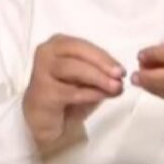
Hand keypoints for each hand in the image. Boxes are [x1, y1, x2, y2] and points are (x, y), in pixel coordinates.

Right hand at [23, 34, 124, 153]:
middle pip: (76, 51)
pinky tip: (102, 96)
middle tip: (120, 75)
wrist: (46, 119)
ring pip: (72, 68)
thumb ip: (100, 74)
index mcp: (58, 44)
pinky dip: (89, 93)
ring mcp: (41, 71)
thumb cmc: (67, 95)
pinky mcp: (43, 91)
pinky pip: (70, 91)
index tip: (122, 70)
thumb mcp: (87, 81)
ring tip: (115, 87)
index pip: (83, 45)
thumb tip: (119, 77)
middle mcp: (46, 52)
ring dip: (97, 77)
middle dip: (101, 63)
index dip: (104, 56)